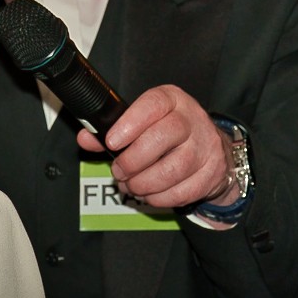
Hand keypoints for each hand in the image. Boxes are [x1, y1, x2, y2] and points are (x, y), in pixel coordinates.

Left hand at [76, 84, 237, 209]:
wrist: (210, 149)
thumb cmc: (168, 134)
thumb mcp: (143, 123)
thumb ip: (113, 130)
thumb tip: (86, 138)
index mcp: (173, 100)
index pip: (153, 103)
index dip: (130, 123)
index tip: (112, 141)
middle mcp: (193, 120)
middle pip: (164, 136)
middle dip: (133, 159)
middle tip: (119, 170)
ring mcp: (206, 147)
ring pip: (173, 169)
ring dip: (144, 183)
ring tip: (131, 184)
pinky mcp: (212, 174)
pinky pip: (181, 192)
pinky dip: (158, 197)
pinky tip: (149, 193)